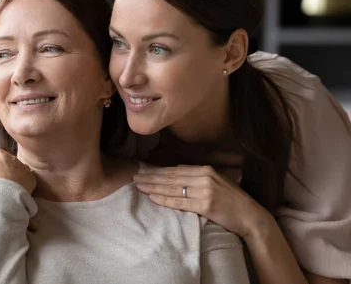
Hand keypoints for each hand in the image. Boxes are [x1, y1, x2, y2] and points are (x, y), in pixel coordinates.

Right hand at [0, 148, 35, 196]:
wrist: (5, 197)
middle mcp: (10, 158)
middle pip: (3, 158)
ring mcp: (21, 167)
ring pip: (16, 166)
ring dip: (12, 170)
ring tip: (8, 178)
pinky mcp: (30, 177)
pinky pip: (26, 177)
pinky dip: (22, 179)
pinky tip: (19, 184)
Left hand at [134, 164, 271, 238]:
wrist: (250, 216)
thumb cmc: (231, 200)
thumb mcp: (216, 181)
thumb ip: (197, 176)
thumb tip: (175, 171)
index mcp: (205, 169)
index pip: (175, 170)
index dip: (157, 171)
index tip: (142, 171)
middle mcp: (204, 177)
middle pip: (171, 177)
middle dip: (150, 177)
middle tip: (134, 177)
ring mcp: (205, 191)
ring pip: (172, 188)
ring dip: (153, 187)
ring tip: (138, 186)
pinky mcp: (205, 205)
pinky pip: (180, 202)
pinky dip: (164, 200)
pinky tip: (152, 197)